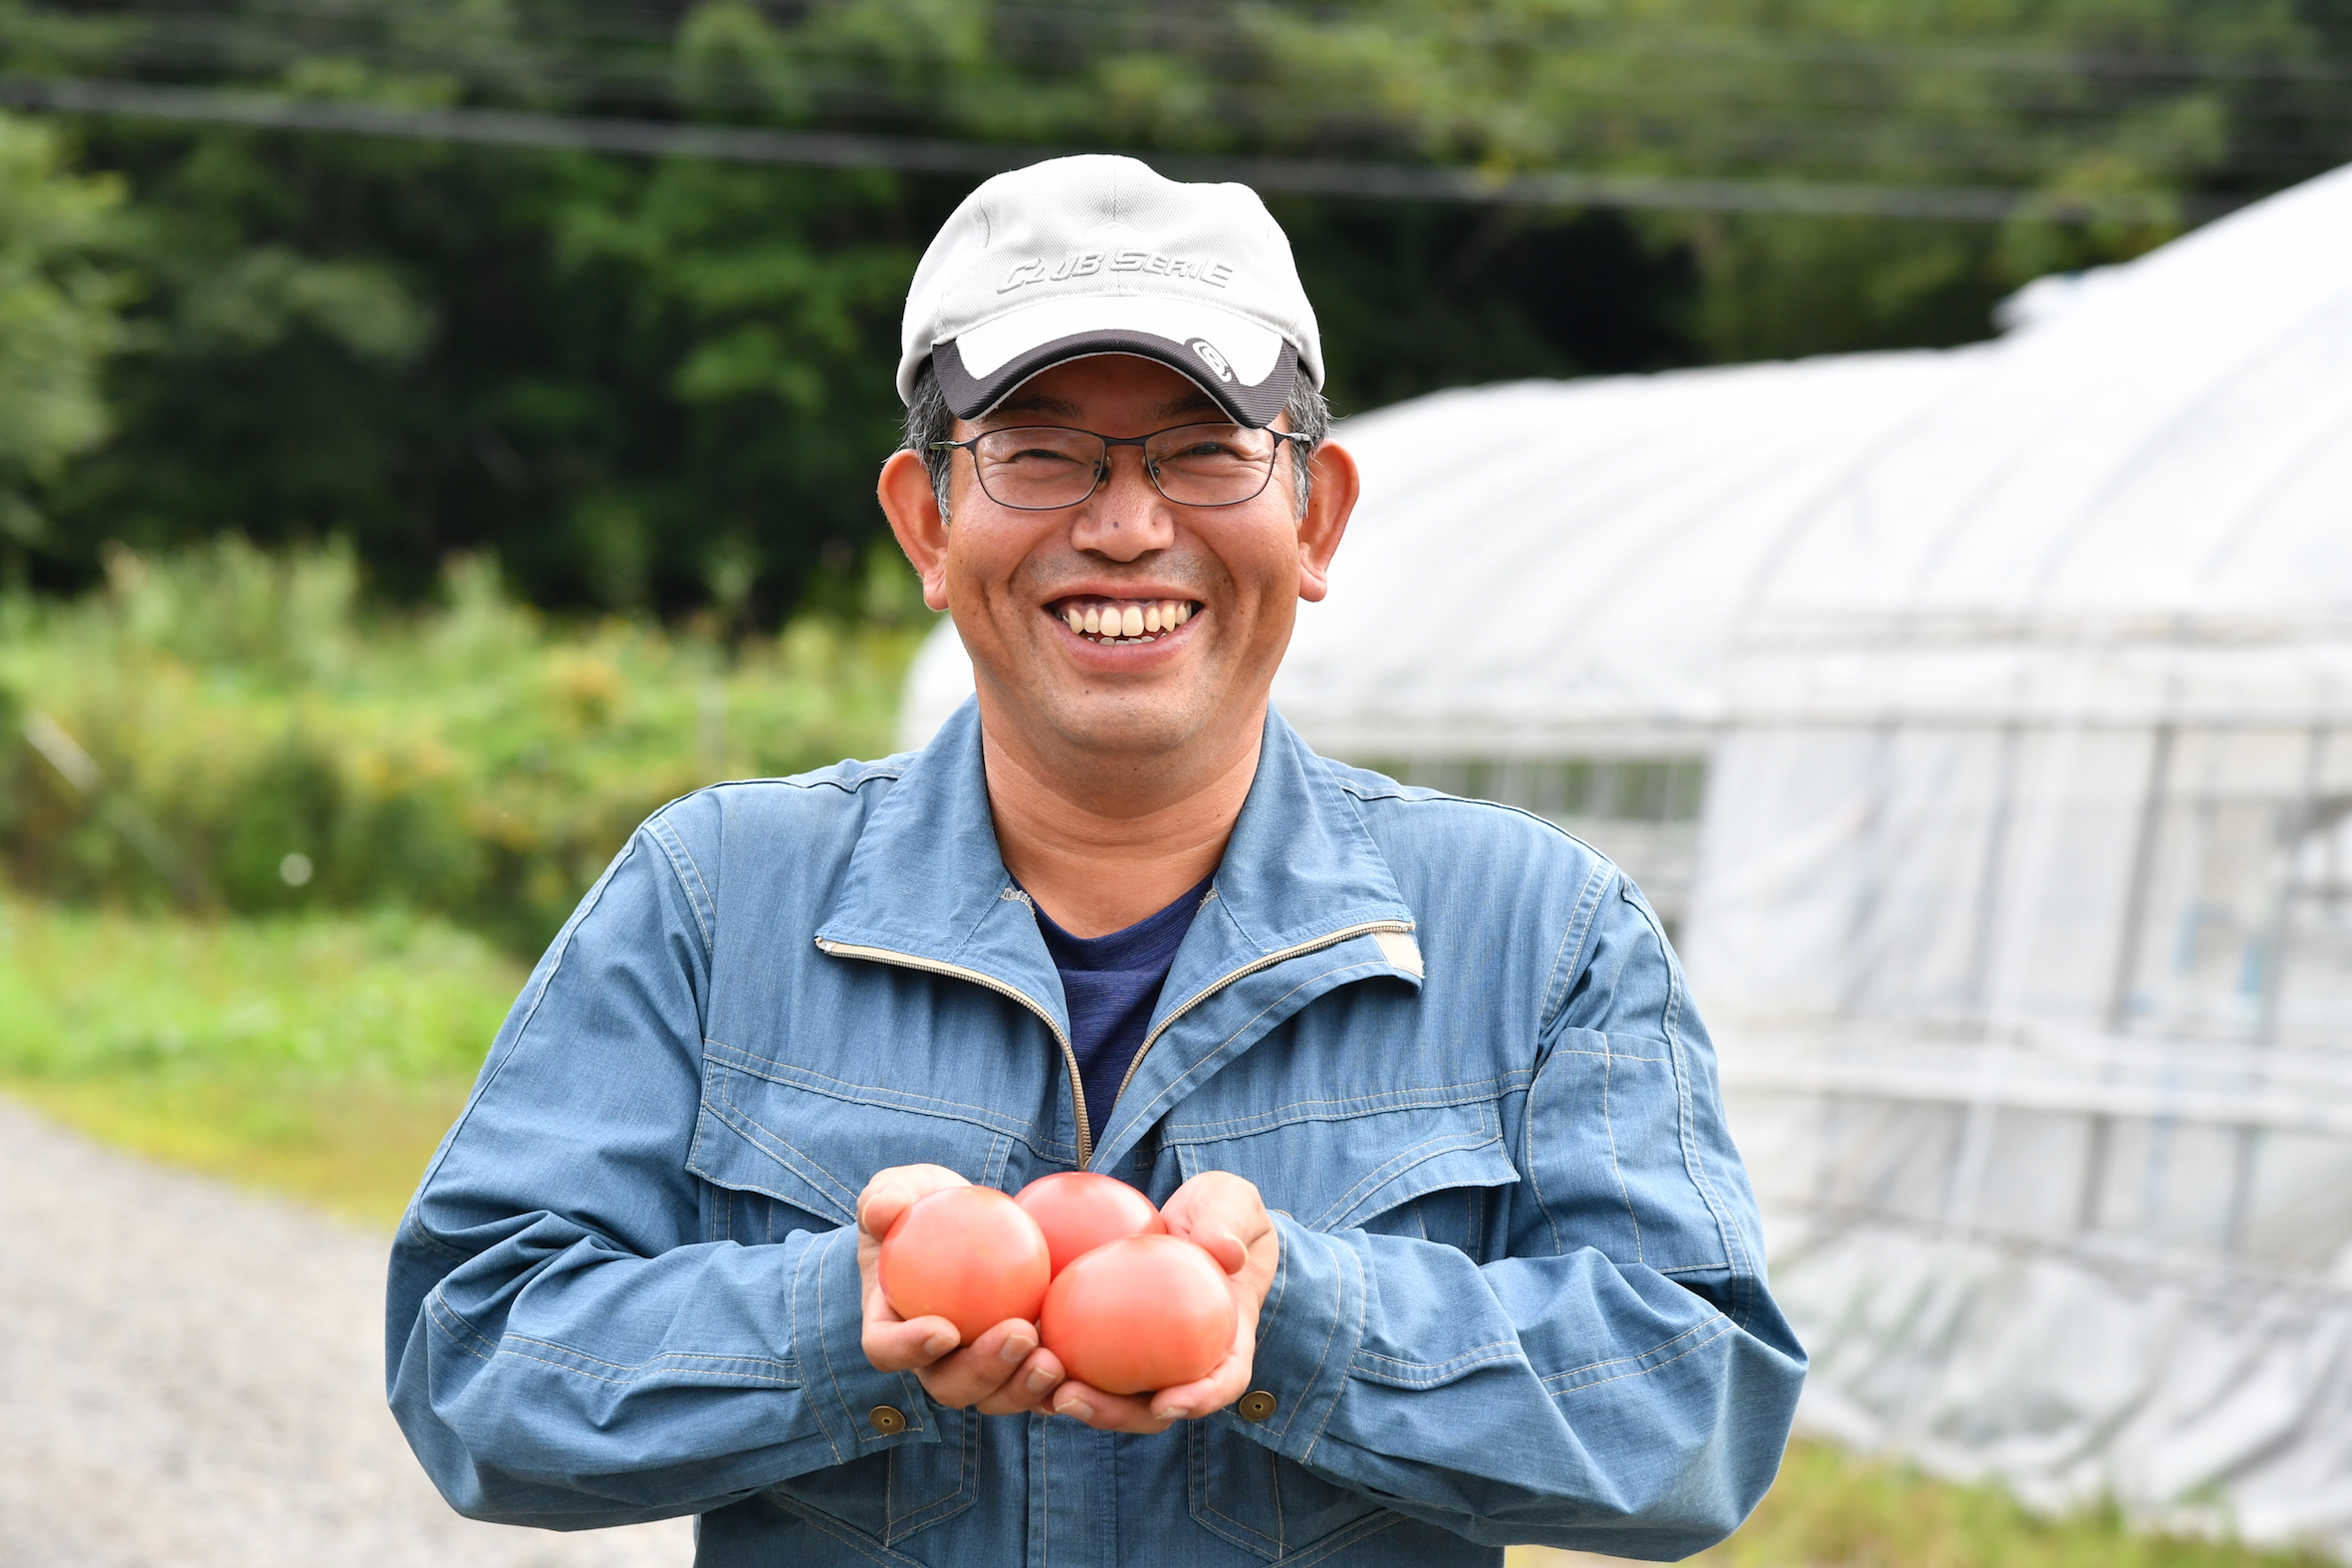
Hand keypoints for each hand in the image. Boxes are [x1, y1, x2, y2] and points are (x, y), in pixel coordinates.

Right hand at [856, 1164, 1066, 1415]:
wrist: (965, 1223)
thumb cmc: (921, 1206)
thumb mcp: (897, 1190)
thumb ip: (885, 1198)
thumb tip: (883, 1210)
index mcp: (891, 1326)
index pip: (887, 1349)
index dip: (909, 1349)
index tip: (945, 1330)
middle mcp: (931, 1360)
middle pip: (948, 1385)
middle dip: (983, 1371)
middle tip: (1020, 1334)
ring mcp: (976, 1368)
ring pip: (994, 1396)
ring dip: (1024, 1387)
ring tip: (1054, 1362)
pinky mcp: (1017, 1365)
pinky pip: (1034, 1385)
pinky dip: (1059, 1387)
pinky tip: (1081, 1370)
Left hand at [1050, 1170, 1279, 1434]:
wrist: (1188, 1220)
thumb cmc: (1218, 1214)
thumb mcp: (1231, 1206)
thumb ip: (1227, 1225)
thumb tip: (1222, 1250)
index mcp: (1225, 1348)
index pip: (1219, 1384)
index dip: (1197, 1400)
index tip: (1166, 1402)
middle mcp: (1180, 1370)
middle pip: (1147, 1410)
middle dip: (1108, 1414)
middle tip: (1070, 1396)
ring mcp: (1139, 1365)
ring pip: (1103, 1397)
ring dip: (1065, 1397)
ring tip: (1031, 1377)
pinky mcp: (1100, 1348)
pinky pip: (1074, 1359)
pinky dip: (1043, 1360)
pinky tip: (1008, 1340)